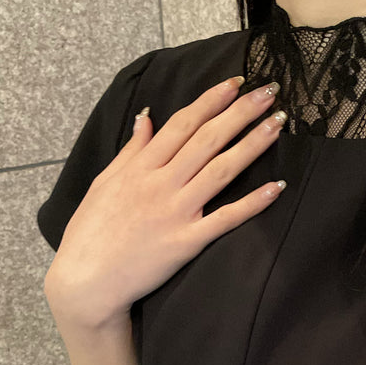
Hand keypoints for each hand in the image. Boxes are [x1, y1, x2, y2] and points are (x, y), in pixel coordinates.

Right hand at [45, 76, 287, 327]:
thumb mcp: (104, 182)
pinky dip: (252, 203)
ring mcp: (175, 212)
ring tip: (278, 125)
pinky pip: (225, 219)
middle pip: (207, 139)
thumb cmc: (92, 233)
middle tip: (270, 91)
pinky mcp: (186, 243)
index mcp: (140, 167)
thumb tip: (146, 117)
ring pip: (220, 170)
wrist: (87, 281)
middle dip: (240, 112)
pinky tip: (277, 187)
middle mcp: (160, 184)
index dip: (212, 101)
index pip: (182, 124)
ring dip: (252, 145)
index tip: (236, 83)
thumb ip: (130, 150)